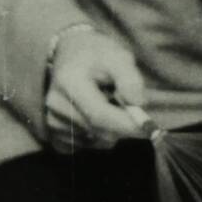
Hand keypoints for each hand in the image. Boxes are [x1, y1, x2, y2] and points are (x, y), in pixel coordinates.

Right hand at [44, 27, 145, 153]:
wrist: (69, 55)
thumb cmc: (96, 55)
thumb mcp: (118, 56)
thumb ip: (130, 78)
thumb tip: (137, 104)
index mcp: (69, 82)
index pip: (99, 115)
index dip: (126, 125)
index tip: (149, 128)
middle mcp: (56, 105)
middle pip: (99, 131)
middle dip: (122, 125)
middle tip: (127, 104)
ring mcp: (52, 121)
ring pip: (96, 142)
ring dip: (111, 130)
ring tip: (106, 103)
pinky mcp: (54, 135)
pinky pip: (86, 147)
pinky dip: (97, 136)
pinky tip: (94, 115)